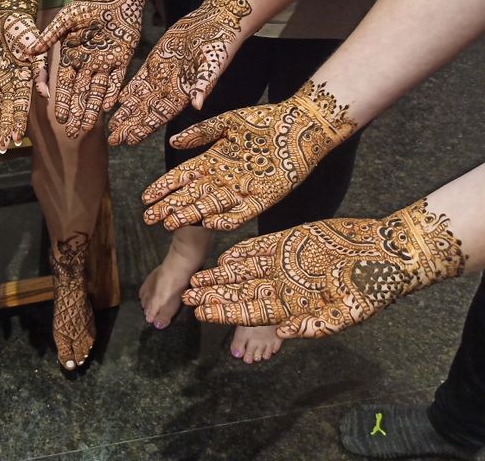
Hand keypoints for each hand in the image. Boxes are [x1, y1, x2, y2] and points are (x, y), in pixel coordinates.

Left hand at [0, 11, 43, 150]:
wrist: (8, 16)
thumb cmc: (26, 31)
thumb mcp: (36, 50)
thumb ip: (39, 72)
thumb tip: (44, 95)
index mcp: (26, 80)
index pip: (22, 106)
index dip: (19, 122)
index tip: (18, 138)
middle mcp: (11, 84)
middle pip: (8, 111)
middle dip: (6, 129)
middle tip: (4, 146)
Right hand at [33, 0, 152, 137]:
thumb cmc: (87, 3)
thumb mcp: (66, 19)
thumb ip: (50, 36)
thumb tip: (28, 52)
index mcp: (71, 55)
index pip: (65, 84)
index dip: (62, 100)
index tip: (59, 117)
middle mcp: (87, 63)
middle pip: (81, 93)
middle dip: (77, 112)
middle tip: (73, 133)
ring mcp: (105, 62)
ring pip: (97, 91)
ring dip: (93, 109)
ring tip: (88, 128)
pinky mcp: (122, 58)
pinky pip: (116, 80)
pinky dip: (112, 93)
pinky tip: (108, 108)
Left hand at [108, 0, 263, 145]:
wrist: (215, 23)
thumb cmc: (219, 45)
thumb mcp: (212, 65)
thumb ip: (203, 85)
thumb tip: (197, 105)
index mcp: (184, 94)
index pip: (160, 116)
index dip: (145, 128)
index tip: (130, 140)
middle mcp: (170, 90)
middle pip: (146, 112)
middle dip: (130, 126)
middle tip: (112, 140)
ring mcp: (160, 77)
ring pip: (138, 99)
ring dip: (125, 112)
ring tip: (109, 126)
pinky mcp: (154, 63)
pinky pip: (137, 80)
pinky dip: (125, 91)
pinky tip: (113, 101)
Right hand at [141, 80, 355, 230]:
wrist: (300, 125)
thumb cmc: (264, 120)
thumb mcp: (226, 123)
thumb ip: (199, 133)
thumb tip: (172, 143)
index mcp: (213, 160)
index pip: (182, 177)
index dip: (164, 188)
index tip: (146, 197)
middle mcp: (224, 178)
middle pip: (191, 196)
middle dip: (169, 207)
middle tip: (149, 218)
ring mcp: (242, 190)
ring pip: (209, 206)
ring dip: (190, 215)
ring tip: (169, 224)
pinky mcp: (263, 198)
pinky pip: (241, 214)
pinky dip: (225, 220)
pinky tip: (208, 223)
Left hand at [182, 200, 465, 337]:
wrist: (388, 252)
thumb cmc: (373, 287)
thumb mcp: (348, 312)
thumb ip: (315, 324)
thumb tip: (283, 333)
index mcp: (293, 307)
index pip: (250, 313)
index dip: (225, 313)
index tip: (201, 314)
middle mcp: (283, 286)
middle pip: (240, 293)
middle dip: (214, 295)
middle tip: (187, 297)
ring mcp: (284, 264)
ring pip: (244, 271)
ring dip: (221, 275)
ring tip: (195, 278)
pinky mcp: (289, 242)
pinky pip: (259, 248)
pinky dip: (241, 252)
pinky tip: (223, 255)